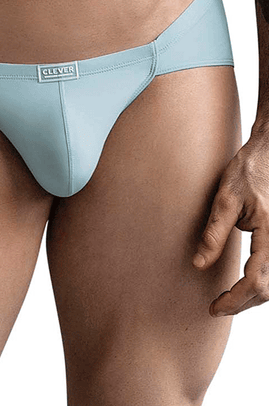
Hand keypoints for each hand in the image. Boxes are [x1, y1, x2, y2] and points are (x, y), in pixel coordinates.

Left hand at [192, 132, 268, 316]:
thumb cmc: (249, 170)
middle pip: (268, 288)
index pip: (255, 281)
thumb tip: (199, 264)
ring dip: (253, 295)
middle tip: (217, 307)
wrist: (268, 153)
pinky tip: (244, 282)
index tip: (214, 307)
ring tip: (228, 298)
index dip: (234, 300)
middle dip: (243, 303)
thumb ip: (214, 233)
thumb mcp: (226, 198)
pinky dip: (261, 281)